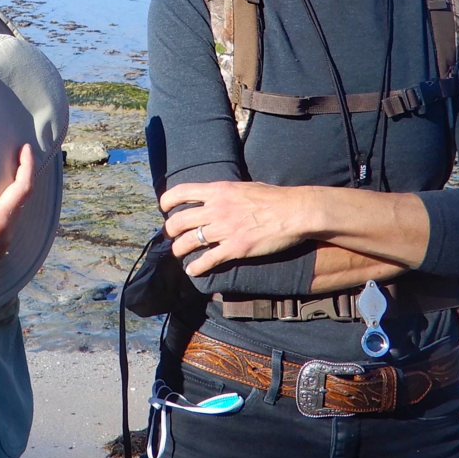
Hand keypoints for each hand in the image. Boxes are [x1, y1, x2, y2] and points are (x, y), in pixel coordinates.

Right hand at [0, 136, 34, 286]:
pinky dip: (5, 209)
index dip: (26, 165)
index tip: (25, 148)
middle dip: (22, 178)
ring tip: (7, 177)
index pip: (23, 188)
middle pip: (22, 201)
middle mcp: (5, 235)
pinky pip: (6, 226)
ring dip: (13, 195)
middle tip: (18, 159)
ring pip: (14, 215)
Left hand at [159, 180, 315, 277]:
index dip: (167, 201)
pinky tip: (192, 270)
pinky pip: (207, 260)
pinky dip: (196, 267)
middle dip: (170, 231)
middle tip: (171, 236)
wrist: (294, 211)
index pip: (181, 192)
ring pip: (188, 242)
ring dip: (179, 250)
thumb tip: (217, 195)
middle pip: (179, 221)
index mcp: (218, 191)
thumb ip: (226, 192)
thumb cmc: (274, 197)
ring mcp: (225, 229)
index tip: (164, 208)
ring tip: (179, 253)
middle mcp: (216, 209)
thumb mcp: (244, 187)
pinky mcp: (235, 248)